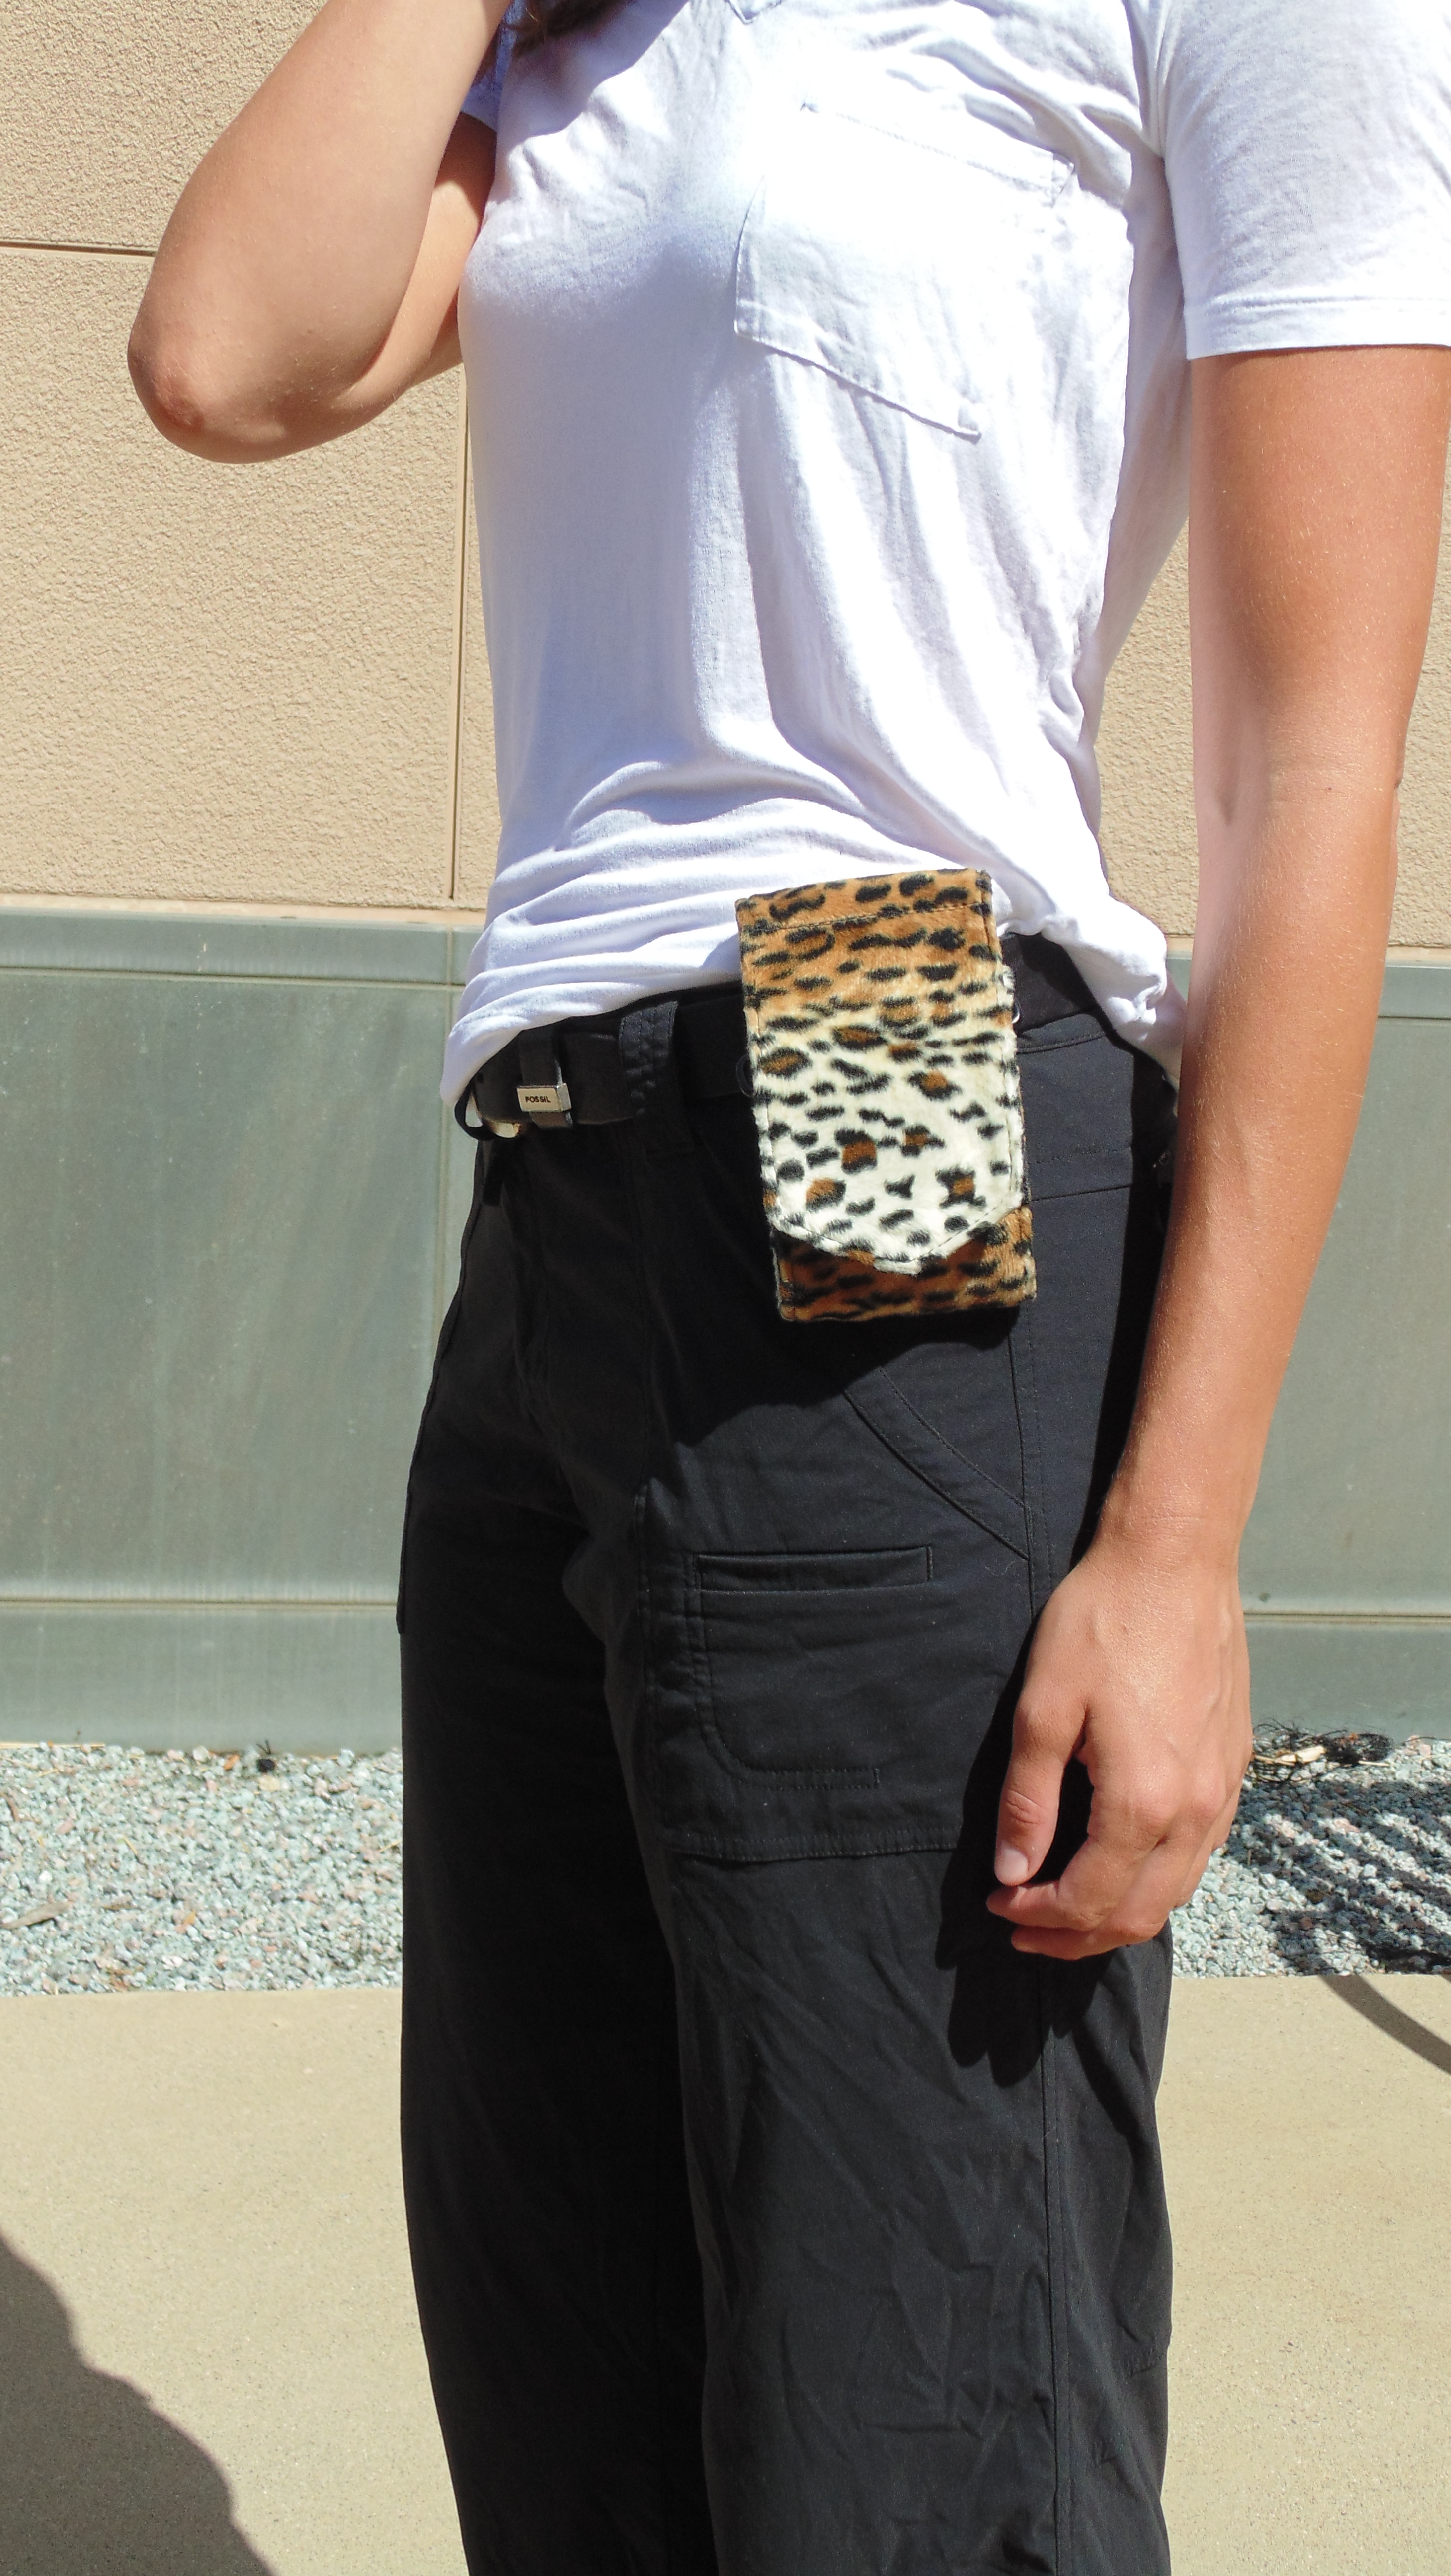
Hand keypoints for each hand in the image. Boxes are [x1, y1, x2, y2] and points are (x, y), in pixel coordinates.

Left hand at [985, 1526, 1251, 1959]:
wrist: (1175, 1563)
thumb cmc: (1102, 1622)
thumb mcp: (1044, 1708)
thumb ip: (1030, 1799)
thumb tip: (1014, 1873)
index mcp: (1144, 1802)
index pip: (1090, 1900)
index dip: (1039, 1916)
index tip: (999, 1906)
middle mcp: (1195, 1810)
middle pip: (1138, 1913)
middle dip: (1077, 1936)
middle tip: (1025, 1928)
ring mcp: (1222, 1791)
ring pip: (1176, 1891)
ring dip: (1119, 1914)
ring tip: (1067, 1911)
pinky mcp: (1233, 1768)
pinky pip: (1201, 1853)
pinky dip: (1158, 1880)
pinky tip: (1123, 1864)